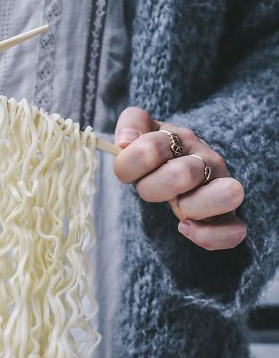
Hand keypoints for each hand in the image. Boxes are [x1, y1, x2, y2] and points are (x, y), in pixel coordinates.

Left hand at [113, 107, 246, 250]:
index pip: (152, 147)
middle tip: (149, 189)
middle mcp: (206, 160)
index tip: (127, 173)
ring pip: (227, 195)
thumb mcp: (143, 131)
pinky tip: (185, 228)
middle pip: (183, 174)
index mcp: (181, 139)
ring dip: (191, 206)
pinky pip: (233, 231)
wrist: (178, 169)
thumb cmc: (157, 154)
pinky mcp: (226, 216)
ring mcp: (221, 188)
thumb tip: (125, 142)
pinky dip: (209, 235)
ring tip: (177, 206)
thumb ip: (132, 122)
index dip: (128, 164)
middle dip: (152, 188)